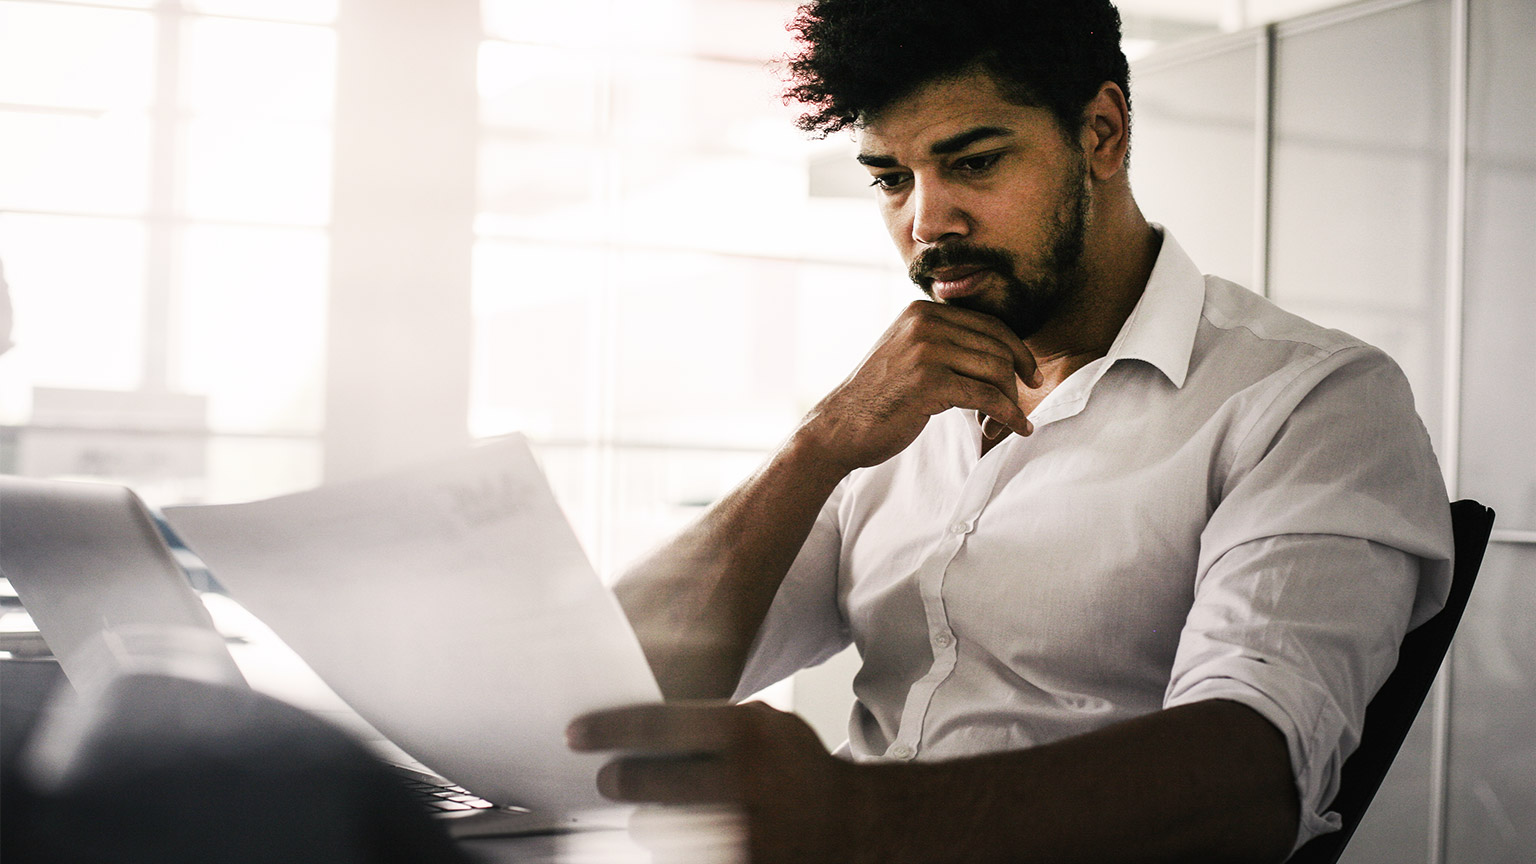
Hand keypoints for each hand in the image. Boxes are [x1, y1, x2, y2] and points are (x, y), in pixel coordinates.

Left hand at [567, 701, 861, 862]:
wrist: (851, 824)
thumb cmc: (797, 768)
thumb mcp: (765, 724)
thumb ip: (709, 721)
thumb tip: (635, 725)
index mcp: (746, 732)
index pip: (656, 723)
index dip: (607, 729)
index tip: (576, 735)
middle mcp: (743, 780)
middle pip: (645, 783)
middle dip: (618, 780)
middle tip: (609, 778)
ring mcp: (742, 832)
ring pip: (655, 829)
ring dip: (649, 821)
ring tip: (665, 812)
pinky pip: (678, 858)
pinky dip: (674, 849)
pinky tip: (689, 838)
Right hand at [796, 300, 1039, 472]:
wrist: (839, 427)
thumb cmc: (878, 398)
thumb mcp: (906, 352)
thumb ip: (941, 342)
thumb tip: (998, 351)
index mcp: (922, 312)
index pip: (989, 324)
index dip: (1017, 351)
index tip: (1030, 375)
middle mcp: (924, 323)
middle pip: (997, 346)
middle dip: (1016, 380)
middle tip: (1021, 406)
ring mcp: (926, 351)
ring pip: (996, 370)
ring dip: (1011, 401)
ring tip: (1009, 422)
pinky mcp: (929, 383)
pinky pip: (987, 397)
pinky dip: (1009, 415)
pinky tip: (1016, 428)